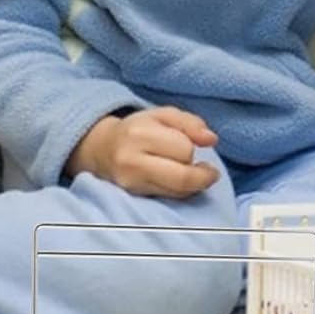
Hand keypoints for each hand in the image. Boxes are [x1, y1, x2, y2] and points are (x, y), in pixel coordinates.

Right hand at [66, 107, 219, 197]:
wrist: (102, 149)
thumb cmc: (138, 129)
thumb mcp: (164, 115)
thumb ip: (190, 123)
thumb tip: (211, 139)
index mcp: (140, 133)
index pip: (183, 149)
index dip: (194, 148)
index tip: (195, 145)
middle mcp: (131, 161)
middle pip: (182, 178)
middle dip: (201, 175)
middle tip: (209, 171)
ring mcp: (130, 183)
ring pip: (177, 192)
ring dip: (191, 184)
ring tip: (190, 173)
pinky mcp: (133, 196)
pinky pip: (168, 198)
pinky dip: (180, 192)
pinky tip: (177, 182)